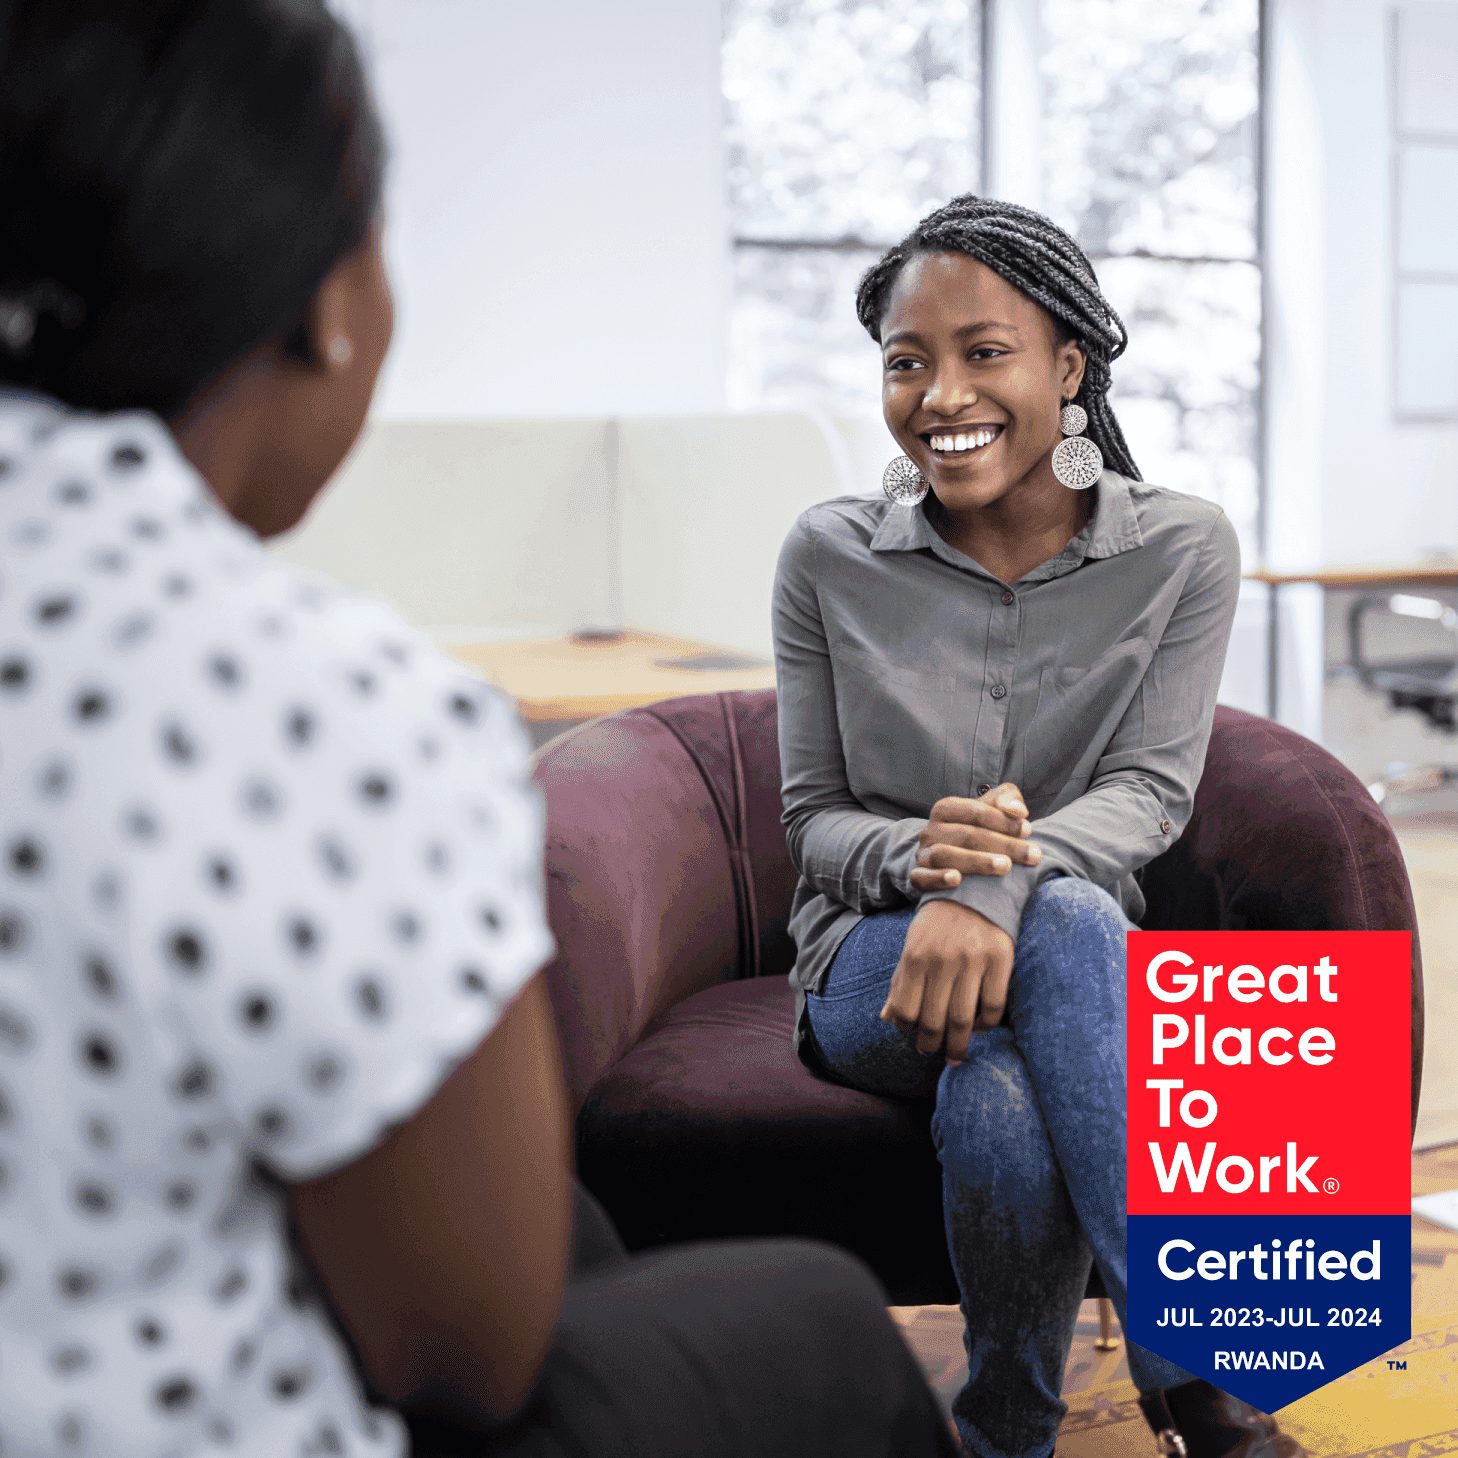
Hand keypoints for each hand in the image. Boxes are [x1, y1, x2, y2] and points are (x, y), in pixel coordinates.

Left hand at [880, 900, 1015, 1062]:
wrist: (975, 888)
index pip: (906, 1009)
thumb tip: (887, 1019)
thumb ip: (899, 982)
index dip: (907, 1027)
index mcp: (915, 956)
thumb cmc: (937, 924)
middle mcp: (942, 959)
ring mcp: (973, 960)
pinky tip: (981, 1028)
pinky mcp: (1000, 958)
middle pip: (934, 1020)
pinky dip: (987, 1024)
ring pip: (963, 1018)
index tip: (912, 1034)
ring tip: (956, 1055)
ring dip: (958, 1045)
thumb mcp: (912, 946)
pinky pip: (994, 1005)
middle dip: (931, 1045)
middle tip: (933, 1053)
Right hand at [908, 783, 1040, 893]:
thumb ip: (1009, 800)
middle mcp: (930, 830)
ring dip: (976, 861)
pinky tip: (957, 880)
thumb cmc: (981, 829)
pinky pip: (921, 878)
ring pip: (944, 855)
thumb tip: (1019, 812)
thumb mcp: (994, 807)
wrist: (955, 856)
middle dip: (1003, 844)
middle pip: (966, 835)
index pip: (975, 812)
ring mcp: (923, 854)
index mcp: (945, 809)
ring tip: (1006, 867)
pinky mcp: (918, 877)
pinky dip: (937, 878)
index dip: (1003, 820)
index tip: (1029, 830)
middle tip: (1032, 855)